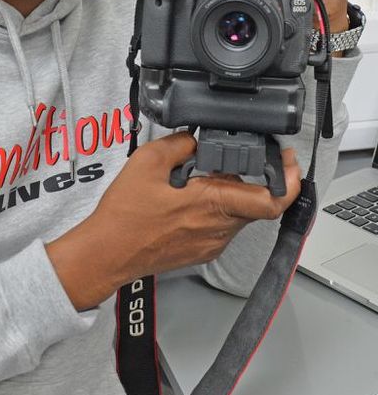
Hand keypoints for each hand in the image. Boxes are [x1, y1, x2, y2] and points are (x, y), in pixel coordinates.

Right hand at [46, 132, 300, 309]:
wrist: (106, 253)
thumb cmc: (124, 216)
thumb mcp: (146, 162)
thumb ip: (179, 145)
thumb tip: (194, 141)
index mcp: (211, 204)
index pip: (270, 200)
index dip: (289, 181)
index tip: (289, 163)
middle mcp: (218, 228)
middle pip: (254, 203)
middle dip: (248, 179)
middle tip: (230, 161)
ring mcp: (210, 244)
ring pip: (237, 215)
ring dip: (228, 195)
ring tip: (197, 181)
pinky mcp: (200, 253)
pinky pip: (220, 228)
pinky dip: (214, 210)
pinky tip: (187, 201)